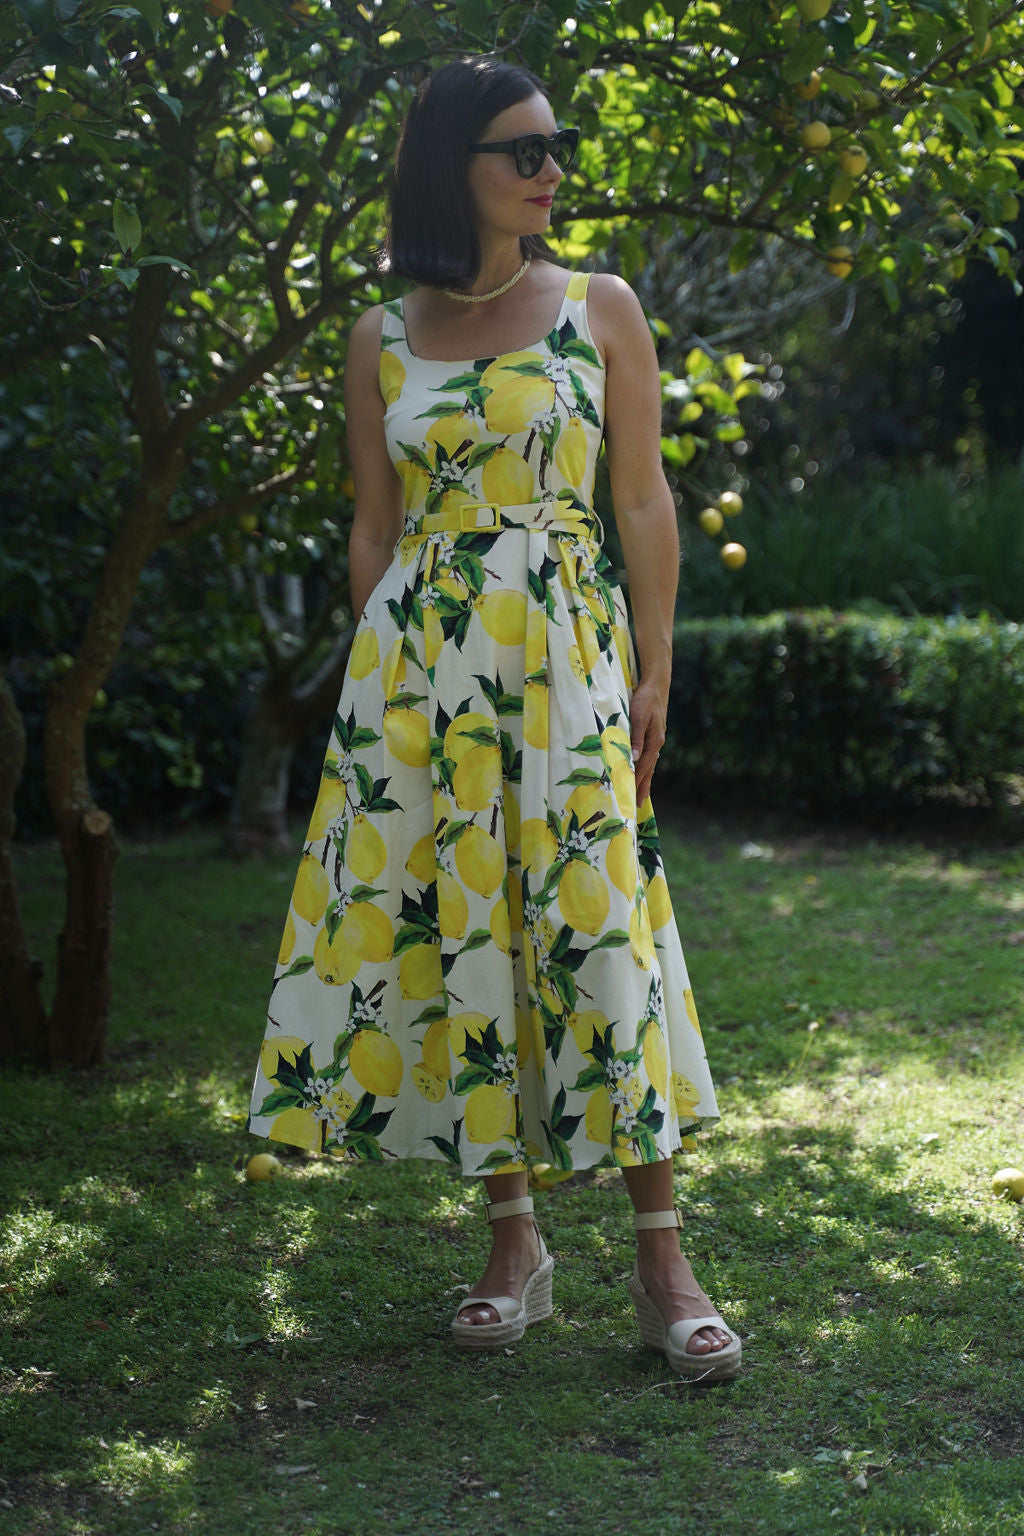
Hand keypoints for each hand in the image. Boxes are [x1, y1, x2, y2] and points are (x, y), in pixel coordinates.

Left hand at [629, 677, 667, 809]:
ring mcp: (656, 740)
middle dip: (642, 787)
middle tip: (637, 805)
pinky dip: (645, 768)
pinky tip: (643, 773)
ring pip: (649, 764)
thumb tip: (634, 758)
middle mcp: (657, 743)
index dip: (637, 782)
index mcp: (654, 741)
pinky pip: (648, 757)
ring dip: (644, 780)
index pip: (644, 767)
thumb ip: (636, 737)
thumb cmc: (646, 699)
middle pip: (648, 770)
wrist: (656, 684)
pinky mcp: (653, 735)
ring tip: (641, 795)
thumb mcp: (639, 716)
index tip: (632, 797)